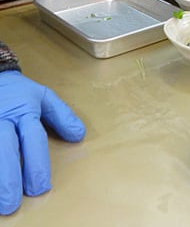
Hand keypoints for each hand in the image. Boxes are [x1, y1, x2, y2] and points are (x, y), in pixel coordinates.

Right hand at [0, 71, 85, 215]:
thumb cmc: (20, 91)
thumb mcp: (43, 97)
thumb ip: (61, 116)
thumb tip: (79, 136)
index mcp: (25, 111)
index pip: (33, 139)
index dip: (37, 163)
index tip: (41, 187)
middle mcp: (4, 119)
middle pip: (6, 148)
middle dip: (9, 176)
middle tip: (14, 202)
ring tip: (0, 201)